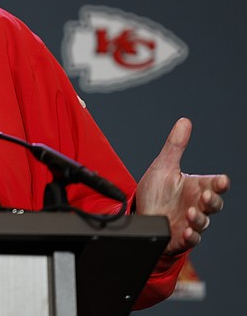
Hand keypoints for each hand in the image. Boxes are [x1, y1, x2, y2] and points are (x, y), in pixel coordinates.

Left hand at [136, 118, 229, 254]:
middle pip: (214, 204)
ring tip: (192, 212)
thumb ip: (175, 146)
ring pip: (203, 222)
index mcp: (195, 187)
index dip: (220, 183)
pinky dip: (191, 236)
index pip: (214, 185)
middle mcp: (196, 205)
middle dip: (212, 201)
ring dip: (200, 218)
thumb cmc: (156, 192)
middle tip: (204, 196)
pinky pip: (191, 239)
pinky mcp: (180, 237)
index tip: (221, 180)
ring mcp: (189, 222)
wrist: (141, 214)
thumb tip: (184, 122)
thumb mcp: (163, 166)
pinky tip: (187, 232)